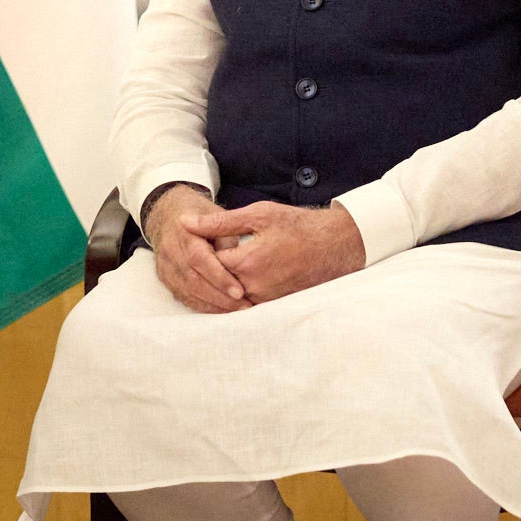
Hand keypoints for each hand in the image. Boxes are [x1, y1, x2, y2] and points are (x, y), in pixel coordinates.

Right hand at [144, 185, 247, 312]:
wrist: (168, 215)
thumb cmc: (200, 215)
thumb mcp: (217, 216)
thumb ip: (227, 239)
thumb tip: (239, 264)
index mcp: (184, 231)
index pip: (200, 259)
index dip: (219, 278)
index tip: (239, 292)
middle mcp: (170, 250)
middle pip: (193, 280)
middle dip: (220, 297)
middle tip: (244, 306)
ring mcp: (165, 266)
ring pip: (188, 292)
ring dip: (214, 305)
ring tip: (237, 310)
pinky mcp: (165, 278)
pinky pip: (184, 297)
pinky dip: (203, 306)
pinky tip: (221, 309)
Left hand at [180, 199, 366, 305]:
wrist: (335, 245)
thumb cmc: (297, 226)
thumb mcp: (258, 215)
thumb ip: (219, 222)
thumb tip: (185, 222)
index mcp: (247, 262)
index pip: (204, 262)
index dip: (196, 250)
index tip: (193, 239)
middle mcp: (253, 286)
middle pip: (213, 283)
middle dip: (203, 269)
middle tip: (197, 254)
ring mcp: (264, 299)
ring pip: (227, 296)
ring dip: (217, 282)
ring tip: (212, 265)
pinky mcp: (273, 305)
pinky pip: (243, 303)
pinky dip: (233, 292)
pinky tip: (231, 277)